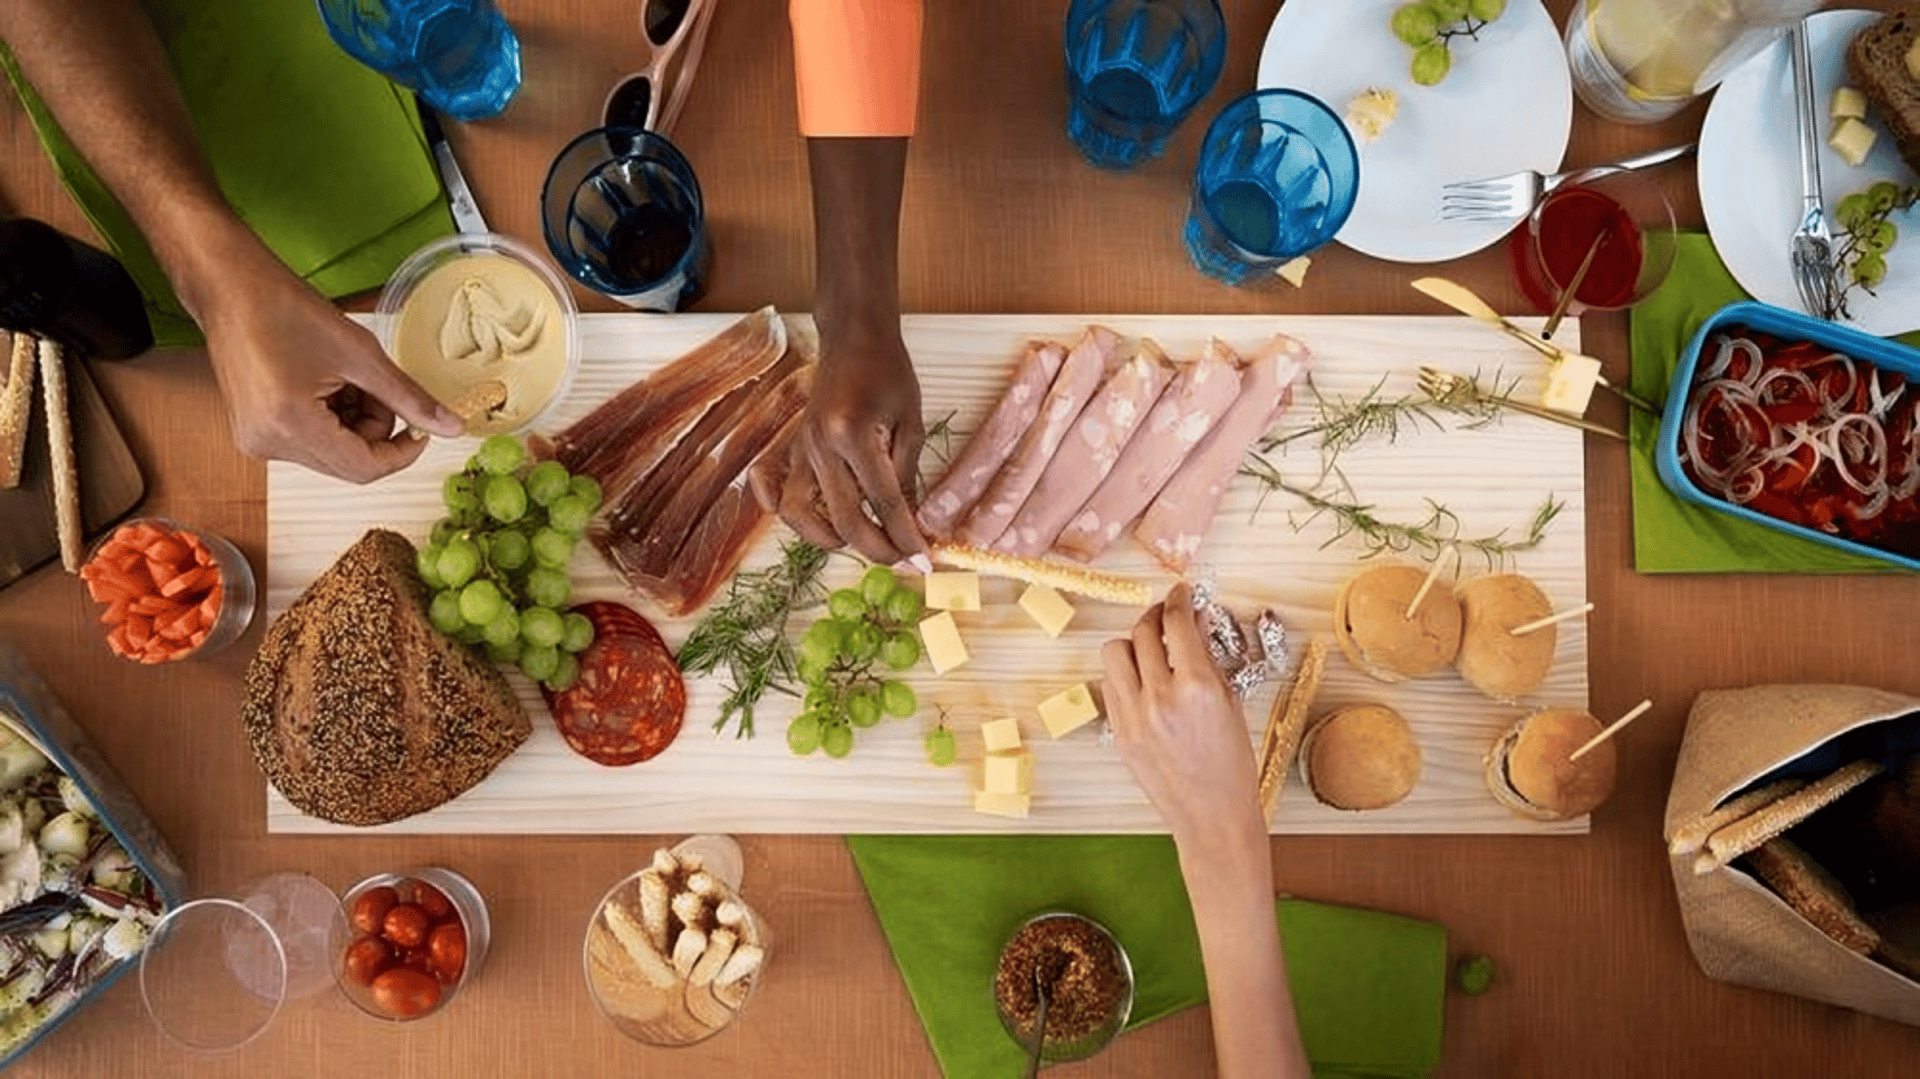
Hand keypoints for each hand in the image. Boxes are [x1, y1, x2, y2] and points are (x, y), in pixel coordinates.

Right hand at [196, 255, 462, 483]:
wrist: (229, 287)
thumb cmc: (287, 309)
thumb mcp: (361, 354)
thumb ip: (409, 398)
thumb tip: (453, 428)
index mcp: (290, 426)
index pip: (364, 469)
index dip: (403, 453)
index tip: (422, 428)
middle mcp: (268, 445)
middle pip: (349, 464)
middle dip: (376, 430)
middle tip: (376, 385)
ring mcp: (256, 441)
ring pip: (332, 453)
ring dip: (354, 422)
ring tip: (345, 375)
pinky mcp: (254, 432)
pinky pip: (309, 441)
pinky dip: (330, 418)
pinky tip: (325, 382)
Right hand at [774, 320, 925, 562]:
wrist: (854, 337)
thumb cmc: (888, 371)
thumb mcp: (912, 422)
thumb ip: (907, 476)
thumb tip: (912, 525)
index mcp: (853, 432)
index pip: (884, 501)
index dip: (906, 536)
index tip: (924, 561)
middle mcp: (820, 444)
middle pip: (843, 519)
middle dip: (876, 549)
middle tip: (902, 560)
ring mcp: (800, 448)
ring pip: (800, 515)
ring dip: (829, 539)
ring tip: (862, 540)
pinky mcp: (793, 449)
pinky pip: (776, 492)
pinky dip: (791, 515)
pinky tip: (813, 524)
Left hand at [1102, 582, 1264, 851]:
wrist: (1212, 816)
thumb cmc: (1232, 765)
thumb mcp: (1230, 704)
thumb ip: (1208, 660)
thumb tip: (1194, 623)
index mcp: (1198, 687)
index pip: (1177, 622)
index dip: (1178, 599)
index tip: (1181, 593)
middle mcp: (1161, 698)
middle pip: (1142, 631)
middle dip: (1155, 616)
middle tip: (1167, 617)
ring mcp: (1134, 716)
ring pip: (1114, 652)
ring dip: (1132, 643)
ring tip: (1151, 651)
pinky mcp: (1118, 733)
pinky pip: (1111, 685)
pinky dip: (1125, 674)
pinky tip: (1143, 681)